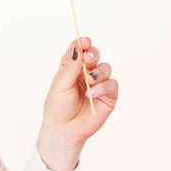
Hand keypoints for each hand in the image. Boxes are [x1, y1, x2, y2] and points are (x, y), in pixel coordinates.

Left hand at [36, 37, 118, 170]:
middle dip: (93, 54)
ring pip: (106, 68)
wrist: (64, 129)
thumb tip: (78, 48)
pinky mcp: (108, 97)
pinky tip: (92, 94)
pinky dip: (104, 87)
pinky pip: (112, 85)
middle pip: (95, 55)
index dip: (83, 43)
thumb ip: (70, 67)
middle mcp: (86, 74)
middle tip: (88, 59)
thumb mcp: (60, 85)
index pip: (79, 50)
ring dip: (98, 72)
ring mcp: (98, 84)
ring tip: (90, 82)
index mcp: (72, 68)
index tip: (84, 40)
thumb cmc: (58, 107)